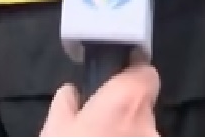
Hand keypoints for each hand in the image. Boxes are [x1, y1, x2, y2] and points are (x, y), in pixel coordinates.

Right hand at [39, 63, 160, 136]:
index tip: (119, 77)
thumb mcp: (55, 128)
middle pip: (144, 104)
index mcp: (127, 101)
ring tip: (102, 135)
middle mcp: (149, 123)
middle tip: (101, 120)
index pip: (147, 72)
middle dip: (126, 110)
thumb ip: (65, 103)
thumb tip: (71, 93)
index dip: (134, 73)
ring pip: (144, 130)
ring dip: (128, 131)